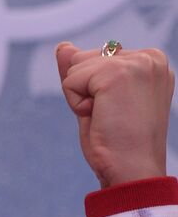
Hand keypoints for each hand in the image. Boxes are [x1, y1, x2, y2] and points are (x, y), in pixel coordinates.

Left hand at [55, 41, 173, 187]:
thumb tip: (63, 46)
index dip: (95, 88)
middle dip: (86, 89)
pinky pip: (70, 81)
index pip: (98, 57)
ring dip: (81, 96)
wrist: (132, 169)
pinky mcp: (117, 73)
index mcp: (152, 62)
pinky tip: (101, 117)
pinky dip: (76, 103)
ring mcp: (136, 63)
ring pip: (75, 67)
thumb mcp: (98, 99)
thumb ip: (82, 70)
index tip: (120, 110)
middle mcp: (150, 58)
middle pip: (83, 57)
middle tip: (111, 116)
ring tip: (108, 117)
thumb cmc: (119, 141)